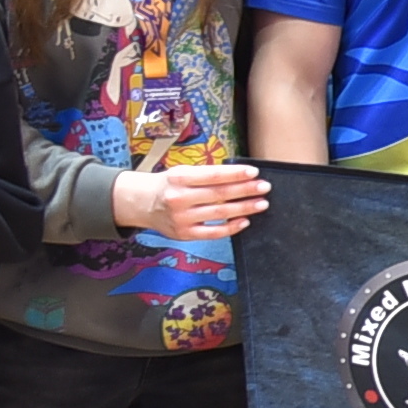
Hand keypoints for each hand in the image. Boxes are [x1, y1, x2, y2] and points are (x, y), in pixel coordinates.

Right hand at [120, 160, 269, 243]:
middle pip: (219, 194)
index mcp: (179, 178)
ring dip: (244, 208)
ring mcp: (181, 218)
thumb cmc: (168, 185)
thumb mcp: (181, 172)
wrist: (142, 203)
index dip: (235, 174)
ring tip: (261, 203)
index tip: (254, 172)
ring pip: (219, 213)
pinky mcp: (184, 234)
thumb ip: (206, 175)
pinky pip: (213, 232)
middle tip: (264, 188)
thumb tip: (239, 176)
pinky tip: (245, 221)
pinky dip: (231, 227)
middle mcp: (179, 198)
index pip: (213, 175)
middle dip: (245, 191)